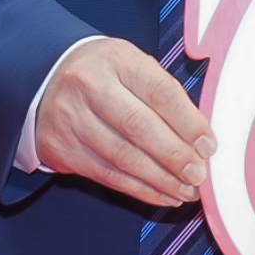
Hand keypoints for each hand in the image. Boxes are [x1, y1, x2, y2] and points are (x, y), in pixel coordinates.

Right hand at [29, 37, 212, 204]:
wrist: (46, 78)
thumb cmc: (103, 73)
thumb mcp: (133, 66)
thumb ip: (165, 95)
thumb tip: (199, 137)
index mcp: (116, 59)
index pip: (159, 92)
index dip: (188, 123)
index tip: (208, 145)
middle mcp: (89, 86)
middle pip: (139, 126)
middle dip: (175, 156)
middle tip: (199, 174)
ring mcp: (71, 118)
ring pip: (123, 157)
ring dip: (160, 180)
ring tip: (186, 190)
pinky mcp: (61, 148)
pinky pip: (107, 175)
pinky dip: (139, 189)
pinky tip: (161, 194)